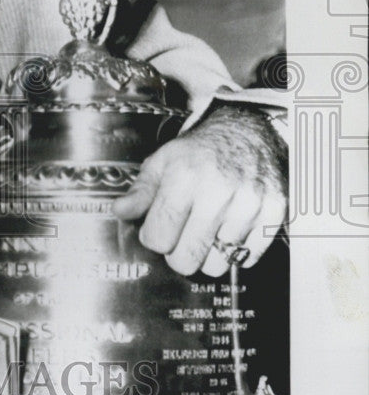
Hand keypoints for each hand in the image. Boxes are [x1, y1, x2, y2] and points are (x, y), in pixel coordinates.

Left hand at [112, 105, 286, 276]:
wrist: (250, 130)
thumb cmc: (202, 150)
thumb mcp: (163, 162)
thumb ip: (140, 192)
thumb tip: (120, 212)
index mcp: (184, 176)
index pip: (158, 238)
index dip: (153, 238)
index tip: (158, 229)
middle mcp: (217, 191)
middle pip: (186, 259)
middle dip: (178, 253)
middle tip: (182, 235)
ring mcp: (249, 204)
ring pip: (217, 264)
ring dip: (208, 254)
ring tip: (208, 230)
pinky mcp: (274, 213)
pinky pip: (247, 258)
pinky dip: (236, 252)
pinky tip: (230, 230)